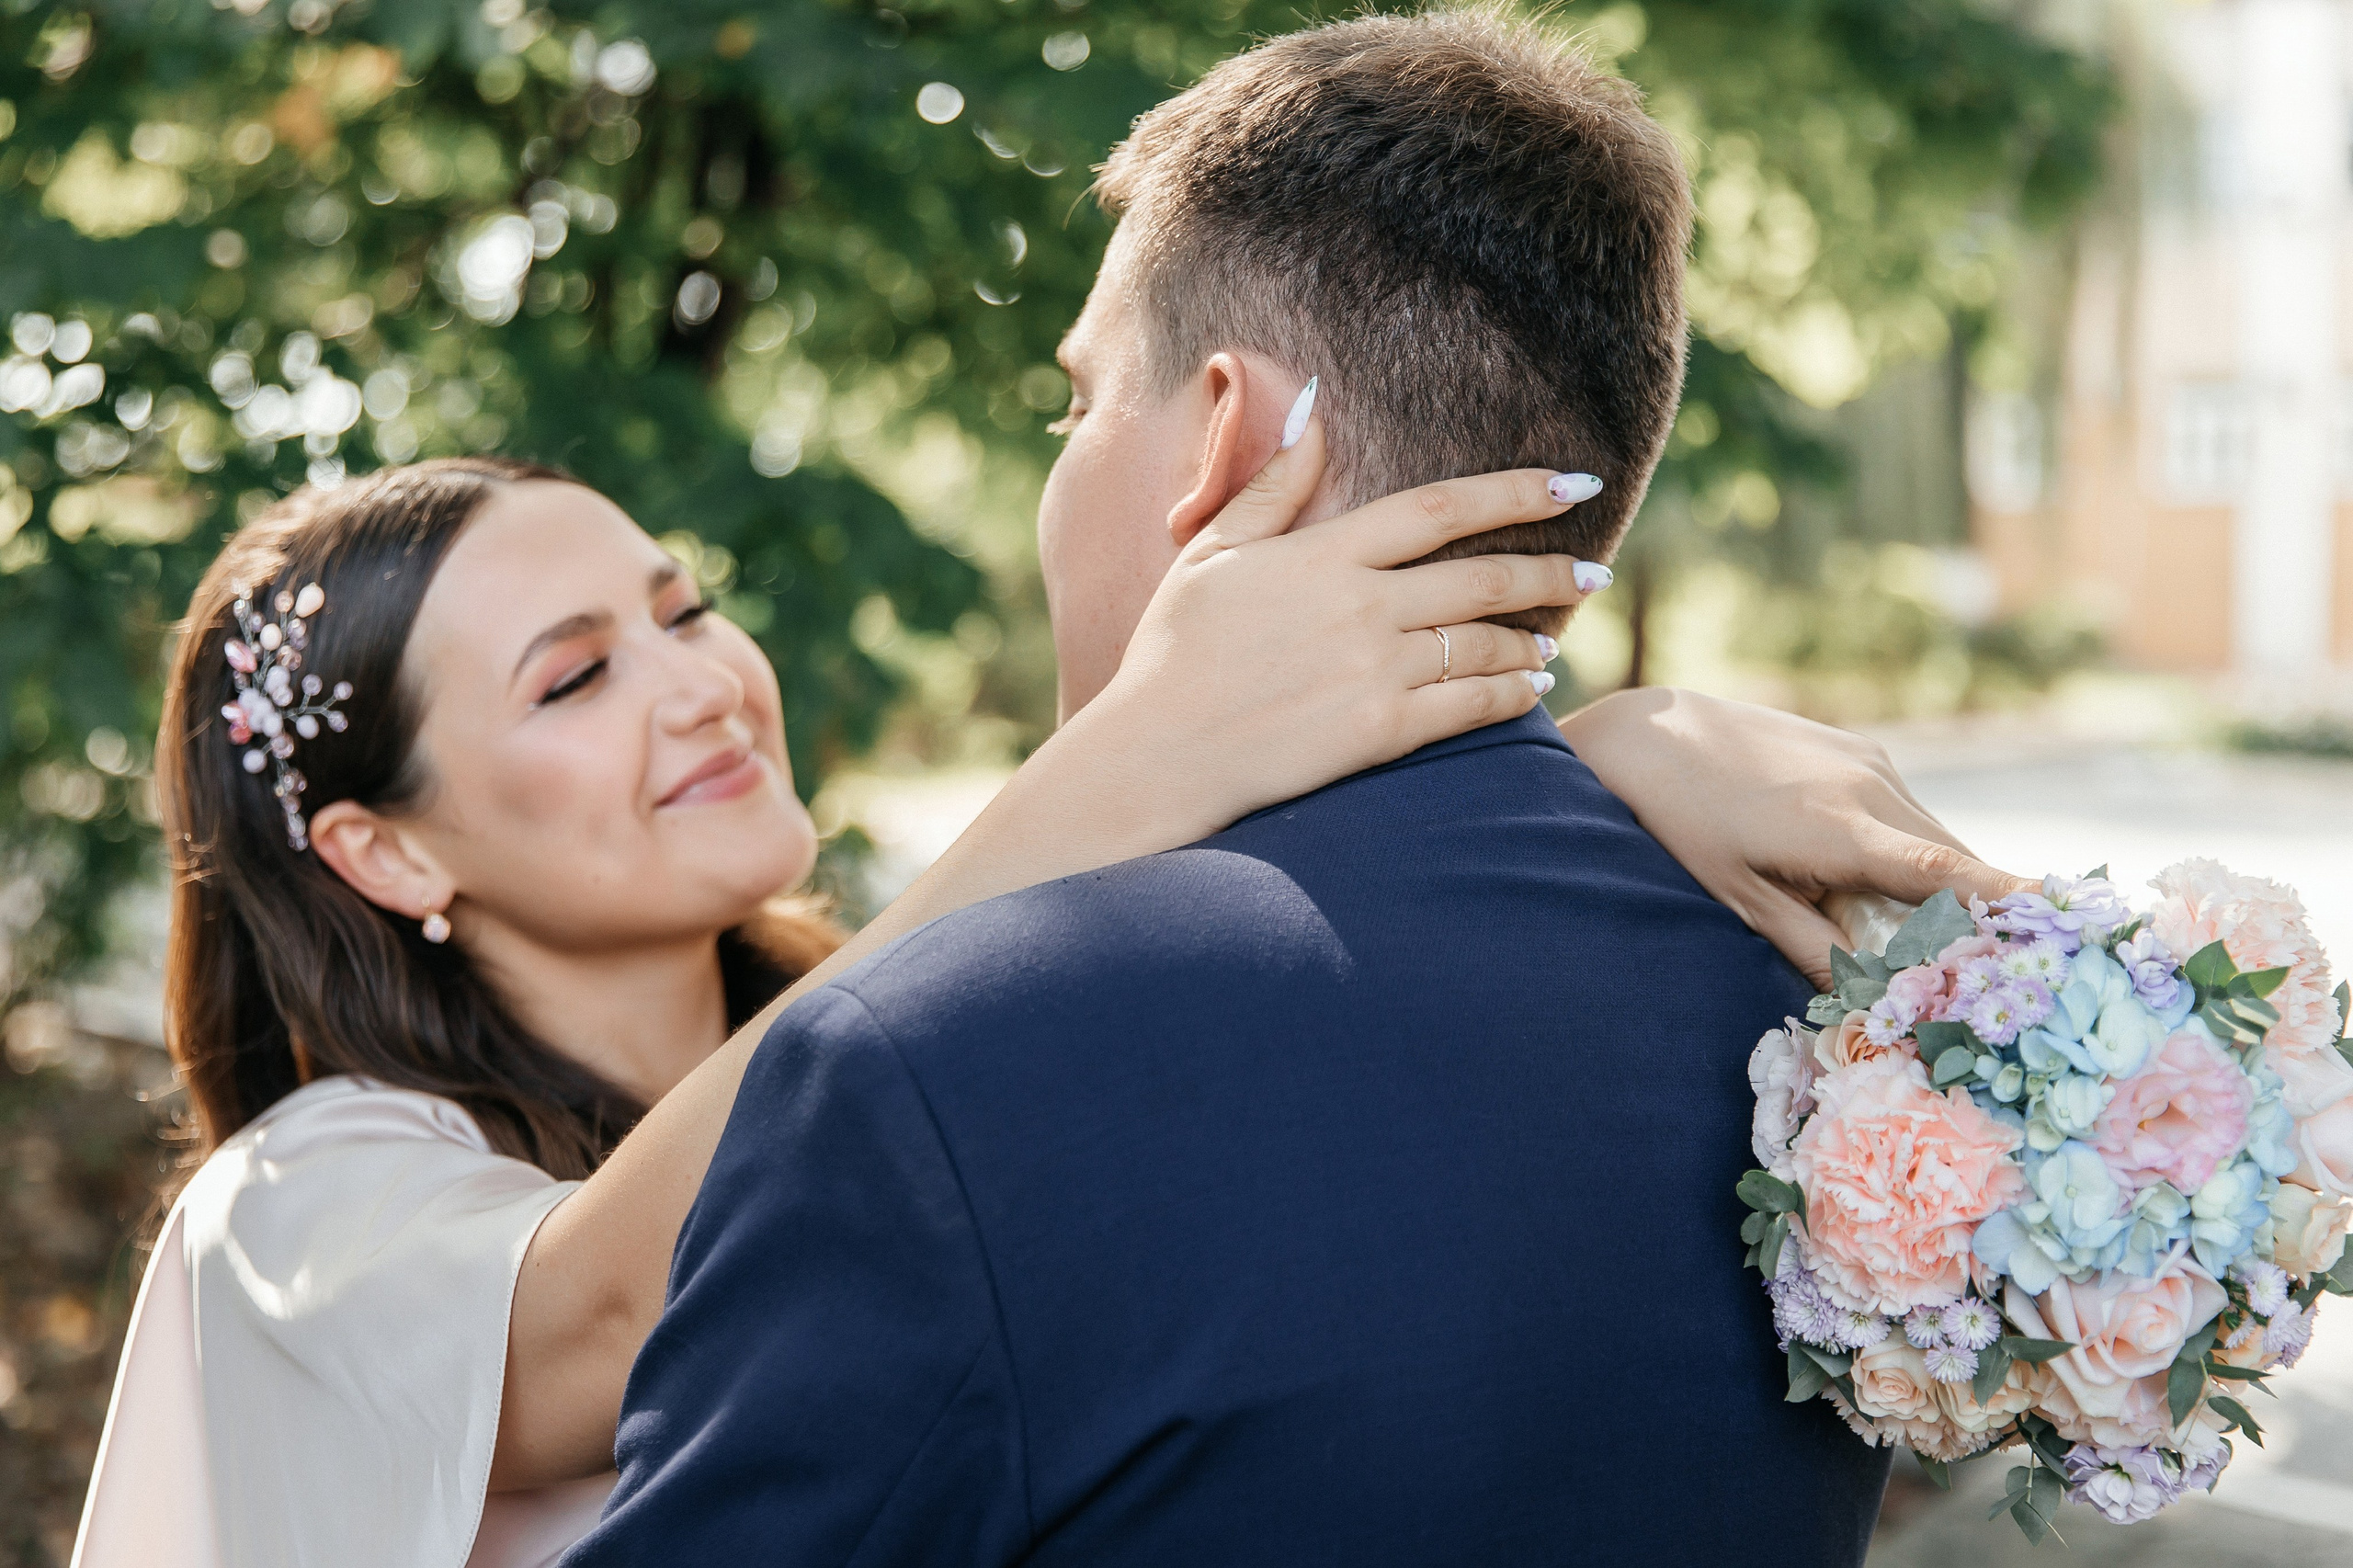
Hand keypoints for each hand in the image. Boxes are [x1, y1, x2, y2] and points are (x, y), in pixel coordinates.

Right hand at [1084, 402, 1606, 841]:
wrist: (1155, 754)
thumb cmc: (1175, 651)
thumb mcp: (1213, 552)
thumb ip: (1275, 484)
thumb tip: (1314, 406)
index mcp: (1324, 554)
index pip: (1440, 509)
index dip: (1515, 491)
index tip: (1574, 482)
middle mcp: (1360, 607)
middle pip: (1481, 579)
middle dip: (1549, 571)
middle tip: (1595, 571)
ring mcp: (1374, 672)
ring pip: (1484, 645)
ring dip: (1531, 639)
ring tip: (1552, 637)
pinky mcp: (1378, 733)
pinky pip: (1469, 707)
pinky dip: (1511, 694)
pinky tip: (1531, 688)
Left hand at [1558, 687, 2032, 988]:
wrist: (1652, 734)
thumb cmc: (1686, 827)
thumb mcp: (1741, 900)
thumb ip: (1811, 949)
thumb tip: (1873, 1000)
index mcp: (1844, 830)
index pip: (1947, 873)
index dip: (2010, 901)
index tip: (2071, 925)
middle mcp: (1872, 786)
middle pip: (1953, 863)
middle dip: (1975, 915)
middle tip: (1993, 969)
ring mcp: (1870, 761)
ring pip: (1933, 836)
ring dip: (1937, 881)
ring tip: (1922, 929)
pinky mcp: (1861, 749)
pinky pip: (1906, 810)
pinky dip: (1908, 848)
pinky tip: (1869, 872)